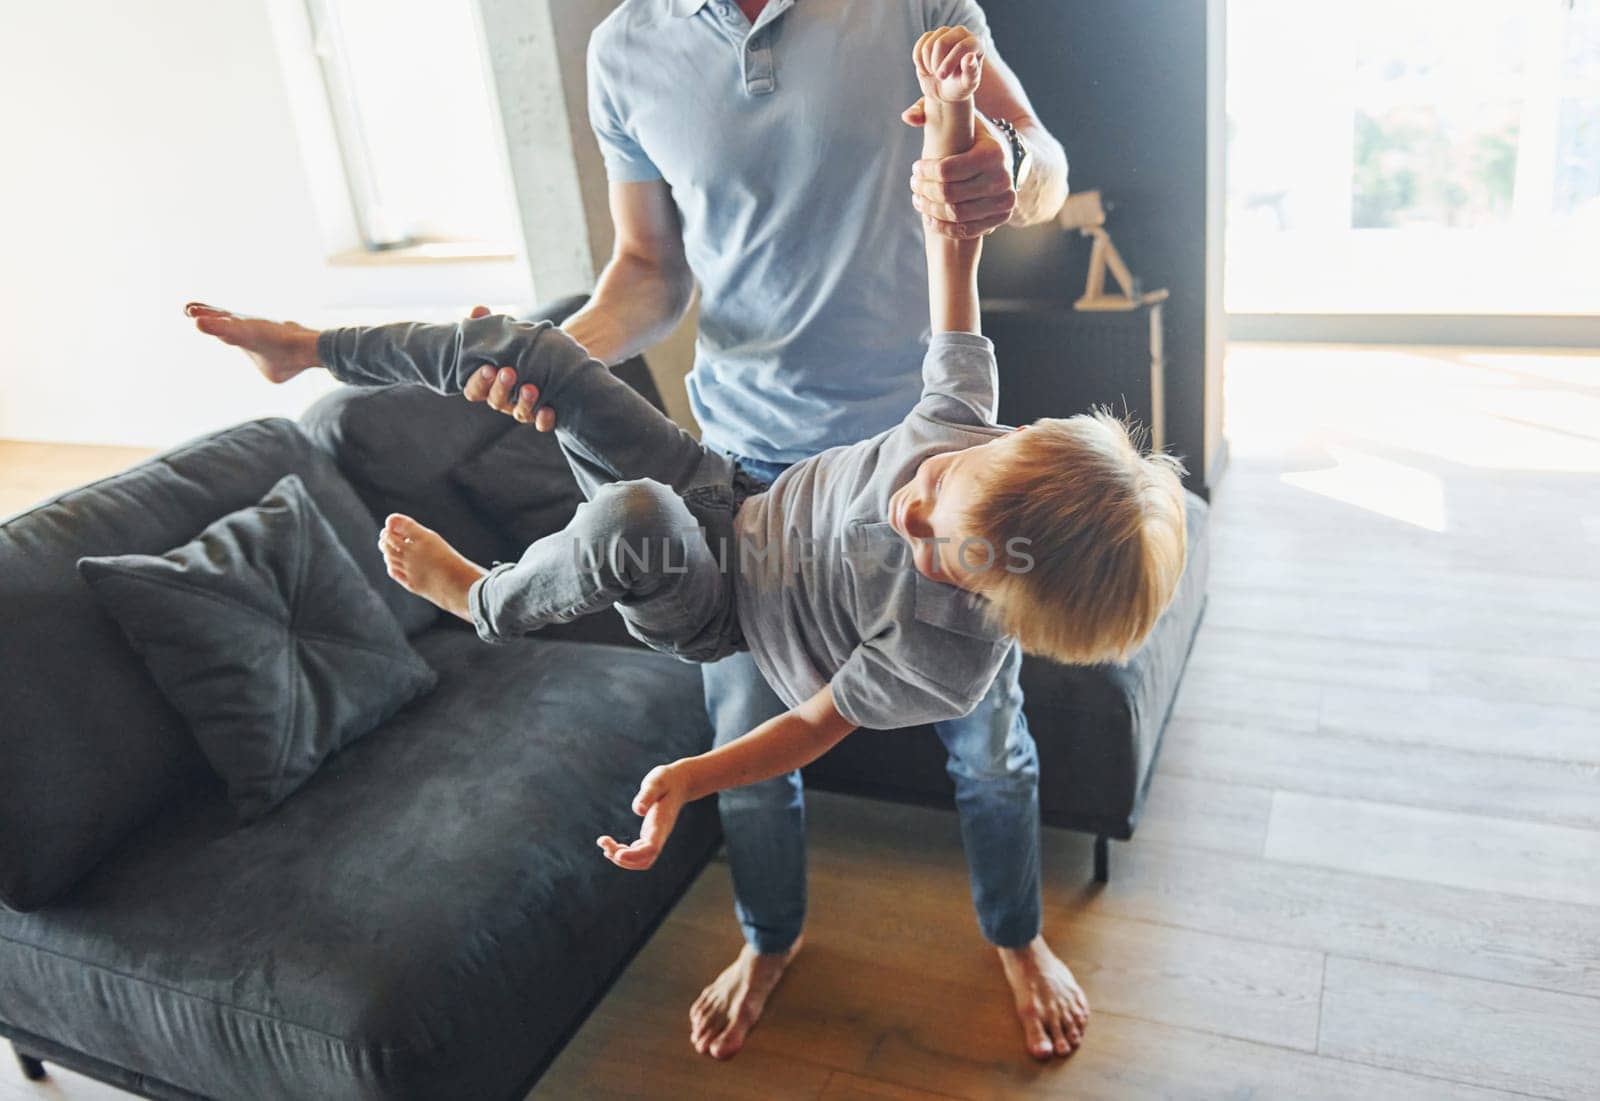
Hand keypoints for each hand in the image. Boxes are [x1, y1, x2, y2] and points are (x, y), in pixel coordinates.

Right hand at [460, 305, 556, 430]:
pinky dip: (544, 419)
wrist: (550, 363)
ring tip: (531, 388)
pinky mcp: (543, 414)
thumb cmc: (515, 350)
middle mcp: (504, 399)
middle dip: (500, 387)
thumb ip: (487, 325)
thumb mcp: (501, 336)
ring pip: (519, 413)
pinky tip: (549, 409)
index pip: (475, 389)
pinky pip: (541, 424)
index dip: (479, 381)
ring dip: (524, 402)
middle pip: (496, 400)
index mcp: (488, 384)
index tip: (487, 367)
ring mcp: (523, 409)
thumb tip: (479, 310)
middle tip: (509, 372)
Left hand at [597, 764, 687, 870]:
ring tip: (605, 845)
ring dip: (622, 859)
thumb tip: (637, 810)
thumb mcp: (656, 782)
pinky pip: (639, 853)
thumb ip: (647, 794)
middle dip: (624, 859)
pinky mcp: (651, 835)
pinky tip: (612, 845)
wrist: (680, 783)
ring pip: (642, 861)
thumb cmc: (666, 780)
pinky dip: (624, 853)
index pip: (651, 848)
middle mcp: (660, 835)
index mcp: (661, 824)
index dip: (635, 855)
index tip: (617, 854)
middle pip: (645, 860)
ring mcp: (656, 837)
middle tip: (604, 846)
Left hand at [901, 110, 1017, 239]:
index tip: (915, 168)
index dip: (924, 172)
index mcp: (992, 153)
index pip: (946, 170)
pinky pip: (966, 231)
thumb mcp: (960, 116)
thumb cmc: (975, 135)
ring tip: (918, 200)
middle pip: (948, 195)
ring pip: (955, 215)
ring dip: (930, 210)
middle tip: (914, 185)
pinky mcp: (1002, 218)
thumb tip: (907, 117)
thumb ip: (930, 109)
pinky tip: (929, 217)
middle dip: (924, 191)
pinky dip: (943, 227)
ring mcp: (1004, 201)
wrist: (1008, 157)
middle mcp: (1002, 179)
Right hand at [913, 25, 983, 104]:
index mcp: (975, 43)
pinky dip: (920, 62)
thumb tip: (969, 57)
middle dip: (936, 64)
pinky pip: (919, 48)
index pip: (961, 46)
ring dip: (928, 64)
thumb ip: (972, 72)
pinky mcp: (929, 36)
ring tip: (935, 73)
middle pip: (941, 42)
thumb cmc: (960, 87)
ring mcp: (944, 32)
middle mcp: (961, 33)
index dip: (949, 62)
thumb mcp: (968, 84)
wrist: (945, 89)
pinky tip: (927, 69)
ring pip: (928, 46)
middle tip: (940, 77)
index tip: (942, 77)